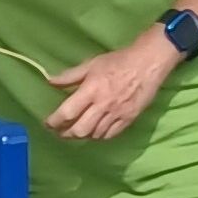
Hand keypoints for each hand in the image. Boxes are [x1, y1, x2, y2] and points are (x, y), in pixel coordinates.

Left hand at [44, 26, 179, 140]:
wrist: (149, 62)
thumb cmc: (118, 61)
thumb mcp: (91, 64)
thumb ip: (69, 76)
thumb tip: (50, 81)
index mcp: (91, 90)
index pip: (67, 113)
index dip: (53, 122)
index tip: (48, 123)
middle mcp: (103, 105)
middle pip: (79, 130)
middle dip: (65, 134)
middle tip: (60, 131)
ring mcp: (117, 114)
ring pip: (94, 135)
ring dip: (81, 136)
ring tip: (75, 131)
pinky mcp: (129, 118)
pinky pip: (110, 135)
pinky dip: (98, 136)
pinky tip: (94, 131)